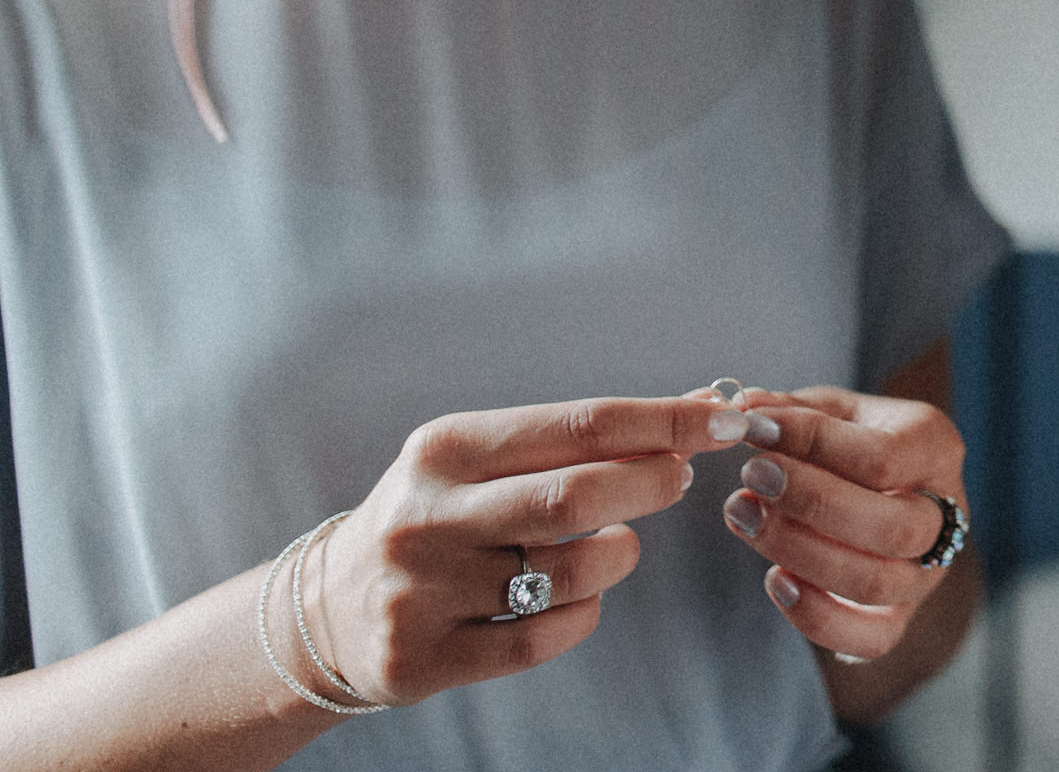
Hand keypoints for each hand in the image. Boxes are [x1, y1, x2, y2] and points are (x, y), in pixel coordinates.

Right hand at [307, 395, 734, 704]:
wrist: (325, 610)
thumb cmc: (441, 515)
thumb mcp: (485, 460)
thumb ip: (584, 438)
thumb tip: (703, 407)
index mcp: (445, 449)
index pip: (580, 424)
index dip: (664, 422)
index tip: (726, 418)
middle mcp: (427, 516)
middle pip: (578, 497)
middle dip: (653, 484)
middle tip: (682, 480)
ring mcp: (422, 592)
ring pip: (570, 573)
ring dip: (621, 556)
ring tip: (618, 544)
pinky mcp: (425, 659)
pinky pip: (542, 638)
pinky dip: (583, 614)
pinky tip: (578, 597)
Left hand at [719, 385, 967, 662]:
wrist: (884, 492)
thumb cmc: (853, 442)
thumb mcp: (832, 411)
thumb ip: (791, 410)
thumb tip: (742, 407)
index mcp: (936, 448)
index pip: (884, 457)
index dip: (814, 443)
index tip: (754, 429)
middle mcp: (945, 514)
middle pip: (892, 526)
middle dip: (812, 503)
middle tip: (751, 475)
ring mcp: (926, 573)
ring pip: (876, 581)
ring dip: (799, 550)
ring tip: (742, 514)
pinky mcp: (900, 618)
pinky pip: (870, 639)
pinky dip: (816, 616)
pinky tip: (774, 579)